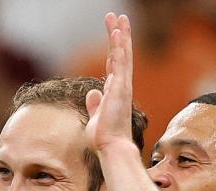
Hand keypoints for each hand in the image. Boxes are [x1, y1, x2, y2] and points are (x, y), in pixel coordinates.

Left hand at [85, 13, 134, 153]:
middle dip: (118, 35)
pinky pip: (121, 63)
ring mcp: (122, 87)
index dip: (113, 49)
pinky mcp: (120, 89)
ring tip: (119, 18)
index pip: (114, 65)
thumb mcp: (95, 117)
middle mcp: (121, 87)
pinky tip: (118, 34)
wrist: (112, 148)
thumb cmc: (104, 137)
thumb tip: (92, 93)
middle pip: (120, 55)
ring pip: (123, 55)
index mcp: (115, 92)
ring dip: (121, 36)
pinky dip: (120, 47)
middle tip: (117, 17)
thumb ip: (95, 104)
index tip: (113, 34)